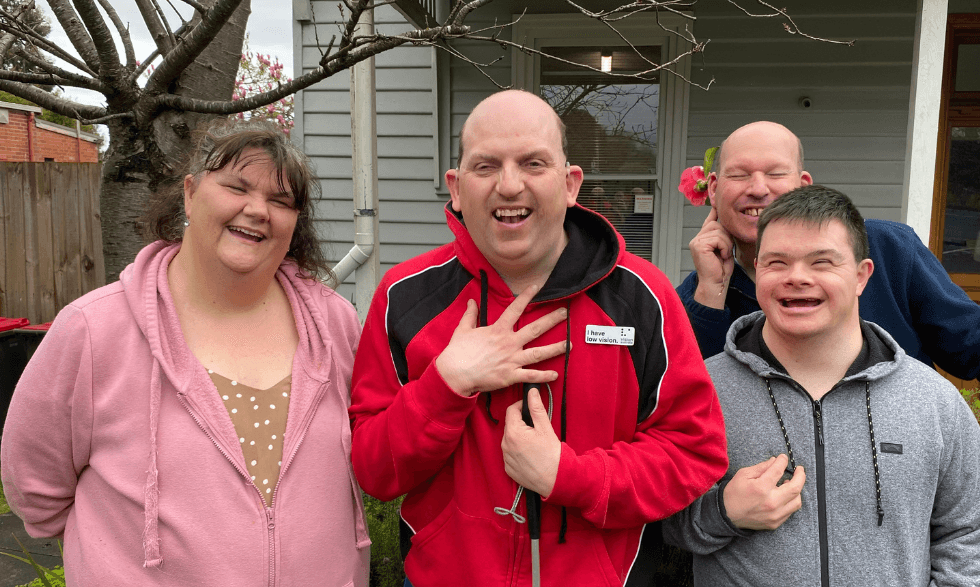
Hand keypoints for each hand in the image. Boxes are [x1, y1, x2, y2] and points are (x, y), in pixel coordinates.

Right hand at [435, 285, 569, 397]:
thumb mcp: (463, 329)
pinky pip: (531, 376)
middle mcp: (509, 343)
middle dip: (552, 320)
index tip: (537, 287)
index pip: (515, 309)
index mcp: (498, 330)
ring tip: (570, 344)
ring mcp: (512, 360)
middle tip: (566, 313)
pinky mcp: (510, 376)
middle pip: (535, 329)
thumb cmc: (457, 352)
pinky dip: (544, 377)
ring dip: (556, 348)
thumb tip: (471, 301)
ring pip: (539, 353)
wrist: (454, 373)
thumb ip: (470, 315)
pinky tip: (556, 374)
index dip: (526, 297)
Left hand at [501, 387, 560, 496]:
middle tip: (536, 427)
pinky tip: (531, 454)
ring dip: (519, 436)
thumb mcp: (545, 427)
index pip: (511, 410)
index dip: (521, 406)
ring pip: (510, 439)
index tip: (530, 408)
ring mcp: (506, 458)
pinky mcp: (508, 469)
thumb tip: (532, 392)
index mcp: (513, 432)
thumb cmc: (552, 454)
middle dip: (521, 422)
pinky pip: (510, 454)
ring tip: (535, 442)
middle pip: (510, 425)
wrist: (556, 480)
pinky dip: (518, 451)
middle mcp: (505, 445)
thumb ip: (536, 407)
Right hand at [689, 207, 734, 309]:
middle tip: (725, 252)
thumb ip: (723, 235)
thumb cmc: (721, 270)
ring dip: (727, 244)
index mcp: (702, 238)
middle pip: (717, 224)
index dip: (714, 210)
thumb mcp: (725, 248)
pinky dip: (724, 247)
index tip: (715, 201)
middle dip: (727, 237)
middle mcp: (697, 238)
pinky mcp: (698, 245)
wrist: (715, 284)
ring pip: (719, 231)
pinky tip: (721, 256)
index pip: (710, 219)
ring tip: (723, 255)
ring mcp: (696, 241)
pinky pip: (718, 238)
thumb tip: (726, 222)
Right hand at [722, 455, 804, 529]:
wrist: (727, 514)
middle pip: (796, 487)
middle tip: (800, 470)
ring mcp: (774, 515)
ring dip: (797, 490)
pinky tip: (785, 495)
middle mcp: (771, 502)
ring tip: (790, 483)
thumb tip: (775, 461)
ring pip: (797, 501)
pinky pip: (790, 511)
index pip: (779, 470)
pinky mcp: (775, 523)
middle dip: (801, 475)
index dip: (783, 461)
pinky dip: (791, 501)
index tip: (783, 458)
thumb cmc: (734, 493)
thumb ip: (761, 467)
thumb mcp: (743, 474)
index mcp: (761, 488)